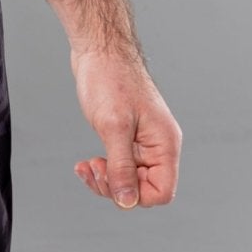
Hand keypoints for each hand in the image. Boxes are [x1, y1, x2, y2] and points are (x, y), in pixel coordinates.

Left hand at [70, 44, 181, 208]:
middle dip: (115, 186)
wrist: (99, 50)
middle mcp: (158, 145)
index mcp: (165, 144)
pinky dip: (102, 168)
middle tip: (94, 168)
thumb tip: (127, 201)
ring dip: (105, 179)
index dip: (136, 195)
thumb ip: (122, 167)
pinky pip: (119, 165)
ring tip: (86, 166)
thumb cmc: (110, 79)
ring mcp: (143, 141)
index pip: (162, 192)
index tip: (112, 180)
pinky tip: (86, 163)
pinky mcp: (127, 136)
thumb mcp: (114, 127)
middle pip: (144, 189)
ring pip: (129, 179)